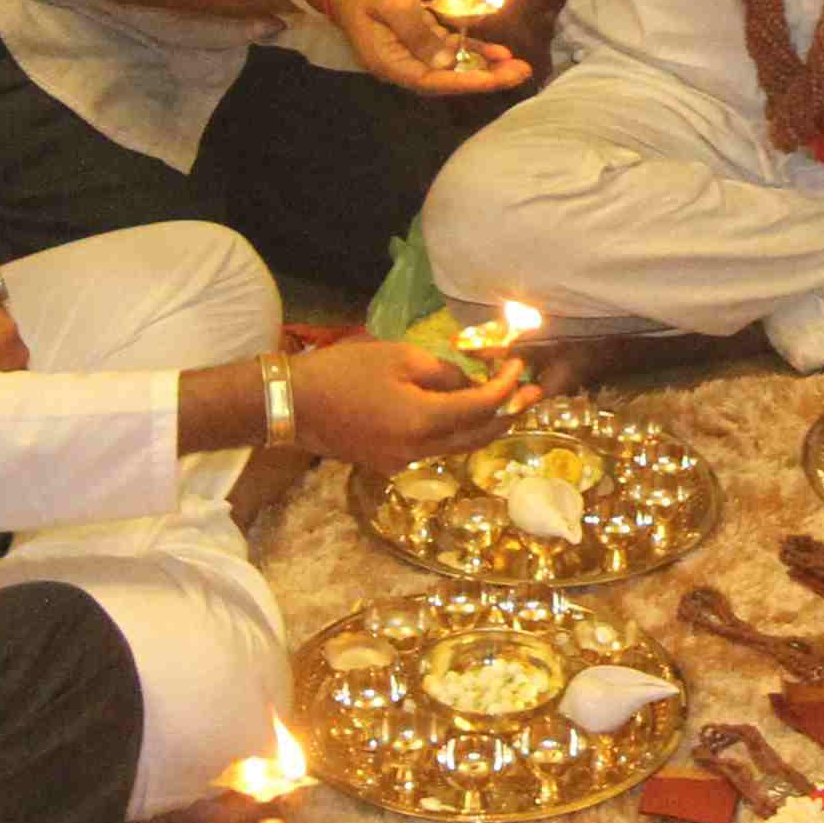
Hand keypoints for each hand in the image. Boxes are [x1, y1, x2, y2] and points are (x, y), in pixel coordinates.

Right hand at [283, 333, 530, 468]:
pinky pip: (433, 449)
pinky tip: (458, 412)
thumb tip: (468, 383)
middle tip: (531, 394)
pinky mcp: (389, 464)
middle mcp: (419, 451)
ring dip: (482, 425)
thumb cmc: (343, 372)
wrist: (291, 404)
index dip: (506, 387)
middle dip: (507, 415)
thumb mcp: (399, 357)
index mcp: (424, 421)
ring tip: (503, 402)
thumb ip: (443, 372)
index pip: (482, 407)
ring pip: (457, 447)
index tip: (519, 367)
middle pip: (478, 437)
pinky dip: (453, 431)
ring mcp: (403, 463)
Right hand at [318, 0, 531, 96]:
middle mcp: (402, 65)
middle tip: (522, 72)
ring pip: (453, 66)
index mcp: (389, 63)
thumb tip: (446, 62)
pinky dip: (473, 50)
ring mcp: (411, 53)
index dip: (467, 81)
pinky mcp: (419, 40)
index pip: (433, 81)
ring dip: (484, 65)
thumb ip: (419, 33)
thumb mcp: (392, 4)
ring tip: (517, 65)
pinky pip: (450, 50)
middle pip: (447, 78)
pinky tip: (498, 51)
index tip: (497, 79)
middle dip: (486, 77)